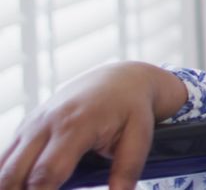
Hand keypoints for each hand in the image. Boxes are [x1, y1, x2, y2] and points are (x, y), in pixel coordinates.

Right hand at [0, 62, 186, 189]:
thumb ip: (129, 167)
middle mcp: (45, 124)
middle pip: (15, 173)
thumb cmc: (131, 107)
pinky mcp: (26, 127)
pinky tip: (27, 184)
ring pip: (4, 166)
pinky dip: (11, 175)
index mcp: (75, 125)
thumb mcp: (140, 134)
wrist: (119, 79)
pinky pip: (7, 157)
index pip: (46, 172)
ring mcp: (32, 124)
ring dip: (12, 185)